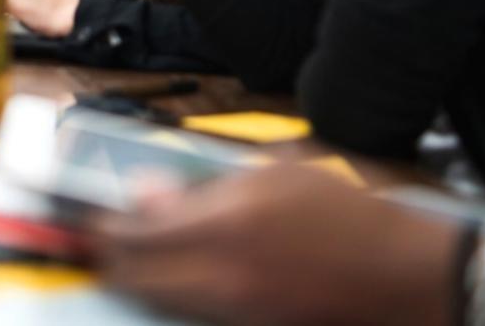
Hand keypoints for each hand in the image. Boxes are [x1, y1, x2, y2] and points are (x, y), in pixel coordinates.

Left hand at [96, 164, 457, 325]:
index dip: (98, 222)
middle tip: (93, 237)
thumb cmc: (347, 211)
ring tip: (125, 256)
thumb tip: (148, 192)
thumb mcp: (278, 173)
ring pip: (156, 298)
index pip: (132, 229)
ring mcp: (234, 309)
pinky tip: (171, 277)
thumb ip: (205, 184)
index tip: (82, 211)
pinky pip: (189, 313)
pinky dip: (169, 296)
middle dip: (105, 254)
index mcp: (226, 222)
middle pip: (132, 273)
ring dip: (134, 277)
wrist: (403, 276)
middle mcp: (222, 273)